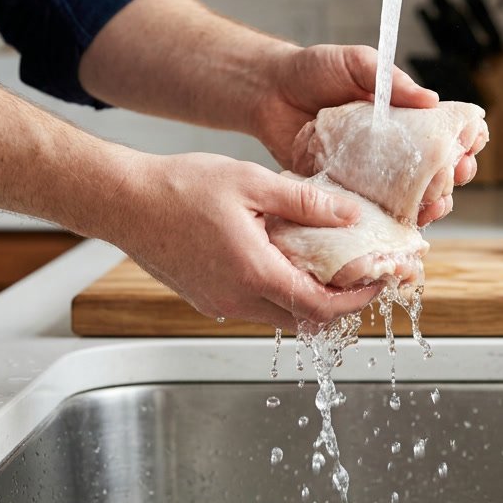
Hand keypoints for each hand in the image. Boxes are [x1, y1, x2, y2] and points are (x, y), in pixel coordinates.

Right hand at [114, 152, 382, 328]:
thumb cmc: (178, 188)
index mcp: (254, 274)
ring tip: (330, 264)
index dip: (357, 300)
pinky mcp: (206, 298)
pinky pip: (254, 305)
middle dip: (340, 303)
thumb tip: (350, 215)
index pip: (320, 308)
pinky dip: (280, 291)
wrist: (124, 202)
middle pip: (304, 319)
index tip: (379, 281)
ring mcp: (219, 303)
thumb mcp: (251, 183)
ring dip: (308, 297)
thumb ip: (305, 202)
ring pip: (279, 314)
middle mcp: (237, 300)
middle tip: (363, 275)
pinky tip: (287, 259)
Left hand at [252, 44, 478, 223]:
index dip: (463, 142)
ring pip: (409, 197)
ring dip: (430, 205)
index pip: (443, 133)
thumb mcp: (355, 63)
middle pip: (435, 170)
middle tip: (456, 175)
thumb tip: (431, 99)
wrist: (267, 91)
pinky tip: (401, 226)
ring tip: (436, 206)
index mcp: (401, 117)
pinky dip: (388, 223)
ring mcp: (368, 174)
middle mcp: (390, 150)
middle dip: (454, 177)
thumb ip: (389, 79)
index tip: (471, 145)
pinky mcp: (343, 191)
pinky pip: (370, 213)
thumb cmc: (312, 70)